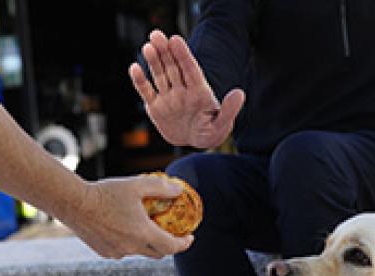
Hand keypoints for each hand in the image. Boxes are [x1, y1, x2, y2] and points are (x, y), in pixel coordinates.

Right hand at [65, 176, 193, 258]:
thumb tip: (179, 190)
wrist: (74, 203)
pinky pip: (123, 251)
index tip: (190, 237)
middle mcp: (131, 248)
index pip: (172, 247)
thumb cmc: (106, 193)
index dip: (184, 244)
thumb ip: (161, 188)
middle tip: (172, 233)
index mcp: (143, 234)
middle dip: (169, 245)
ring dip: (147, 244)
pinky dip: (129, 243)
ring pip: (140, 252)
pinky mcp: (104, 252)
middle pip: (158, 253)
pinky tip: (125, 229)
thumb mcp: (137, 185)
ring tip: (146, 227)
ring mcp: (117, 252)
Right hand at [128, 30, 244, 148]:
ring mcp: (168, 97)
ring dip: (153, 61)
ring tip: (148, 46)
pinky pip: (147, 92)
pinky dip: (140, 81)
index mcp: (199, 92)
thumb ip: (229, 110)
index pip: (190, 70)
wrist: (194, 143)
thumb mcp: (222, 125)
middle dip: (165, 51)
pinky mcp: (156, 107)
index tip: (176, 40)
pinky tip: (135, 67)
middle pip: (173, 68)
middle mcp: (182, 91)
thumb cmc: (211, 134)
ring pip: (160, 75)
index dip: (183, 55)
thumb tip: (240, 93)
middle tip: (157, 35)